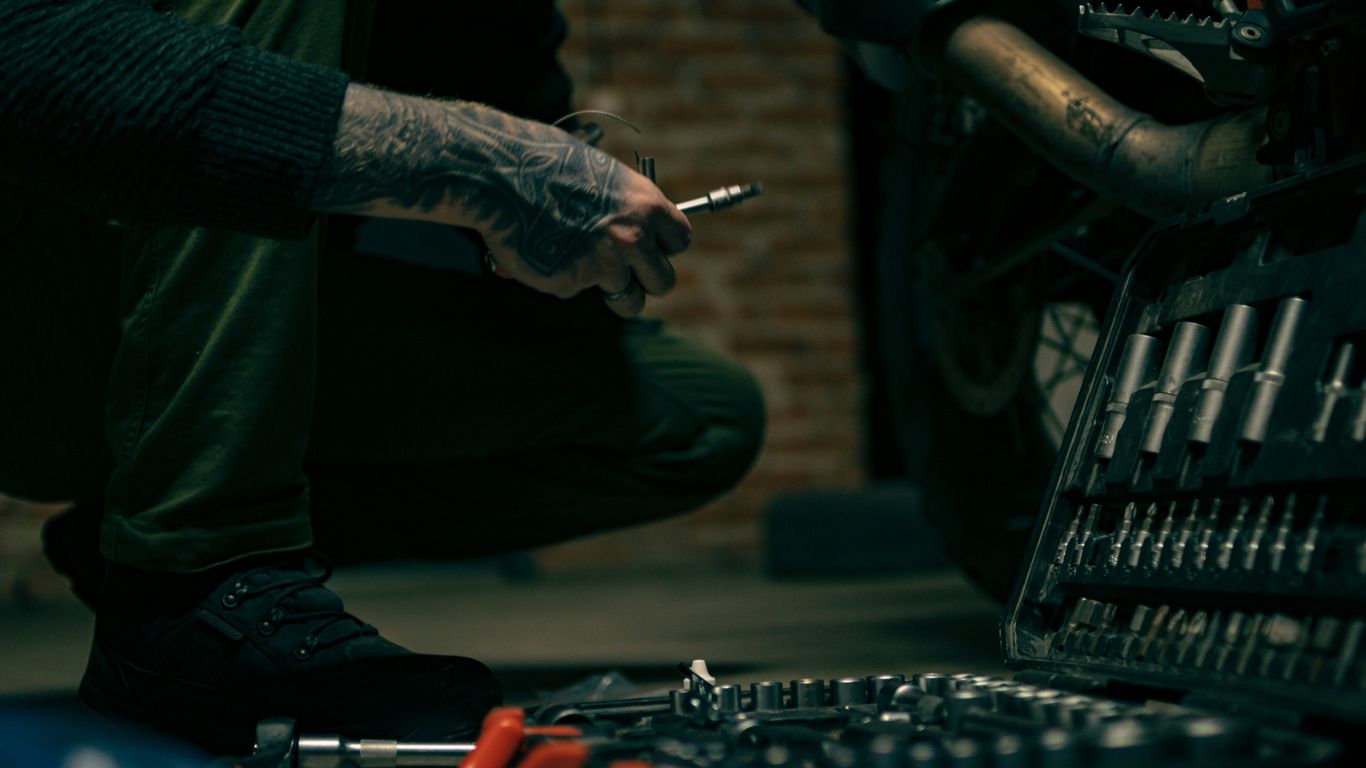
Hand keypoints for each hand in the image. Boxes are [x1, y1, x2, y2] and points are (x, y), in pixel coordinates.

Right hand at [313, 85, 691, 315]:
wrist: (499, 174)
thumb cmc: (543, 162)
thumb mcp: (599, 173)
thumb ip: (621, 205)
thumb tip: (630, 226)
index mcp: (645, 205)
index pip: (680, 240)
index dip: (664, 247)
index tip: (651, 249)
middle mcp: (632, 239)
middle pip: (663, 281)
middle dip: (645, 281)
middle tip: (624, 276)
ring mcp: (603, 265)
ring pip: (624, 299)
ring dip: (608, 292)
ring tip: (580, 268)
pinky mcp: (571, 284)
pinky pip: (575, 290)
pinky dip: (560, 278)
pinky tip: (541, 251)